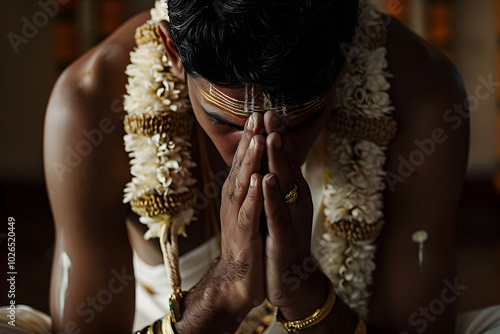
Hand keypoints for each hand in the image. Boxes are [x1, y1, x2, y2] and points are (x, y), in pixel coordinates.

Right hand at [217, 112, 266, 314]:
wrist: (239, 278)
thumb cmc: (248, 240)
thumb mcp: (249, 208)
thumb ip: (250, 186)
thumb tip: (257, 164)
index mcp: (239, 193)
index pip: (245, 161)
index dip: (251, 138)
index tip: (260, 114)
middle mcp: (234, 201)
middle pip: (241, 167)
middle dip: (249, 141)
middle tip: (255, 116)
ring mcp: (237, 217)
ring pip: (242, 185)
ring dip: (249, 161)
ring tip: (256, 139)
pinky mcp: (243, 235)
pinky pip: (248, 213)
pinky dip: (252, 196)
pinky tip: (258, 180)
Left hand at [261, 110, 328, 318]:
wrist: (291, 278)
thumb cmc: (283, 238)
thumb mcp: (282, 207)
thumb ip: (280, 184)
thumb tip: (272, 162)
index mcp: (292, 192)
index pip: (284, 159)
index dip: (277, 135)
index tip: (269, 111)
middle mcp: (295, 200)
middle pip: (286, 164)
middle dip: (277, 138)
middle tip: (271, 112)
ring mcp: (291, 217)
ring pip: (284, 184)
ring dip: (278, 160)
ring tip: (271, 136)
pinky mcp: (284, 236)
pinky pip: (276, 213)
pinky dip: (271, 195)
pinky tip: (266, 179)